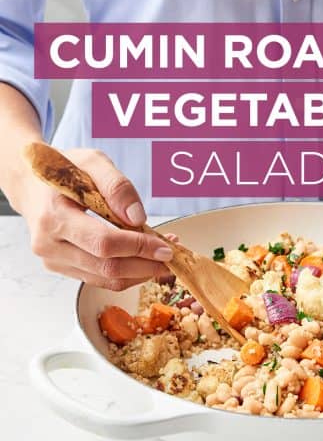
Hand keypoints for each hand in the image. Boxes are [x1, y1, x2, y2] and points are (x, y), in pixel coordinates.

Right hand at [19, 147, 176, 289]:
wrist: (32, 185)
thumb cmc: (63, 170)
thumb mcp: (92, 161)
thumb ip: (117, 186)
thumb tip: (138, 218)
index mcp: (54, 217)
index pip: (103, 243)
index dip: (138, 248)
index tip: (165, 246)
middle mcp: (49, 245)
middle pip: (107, 267)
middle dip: (145, 264)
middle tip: (171, 255)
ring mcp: (53, 261)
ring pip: (106, 279)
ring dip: (140, 272)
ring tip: (162, 255)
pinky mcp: (62, 269)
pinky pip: (100, 279)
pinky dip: (127, 272)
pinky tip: (143, 258)